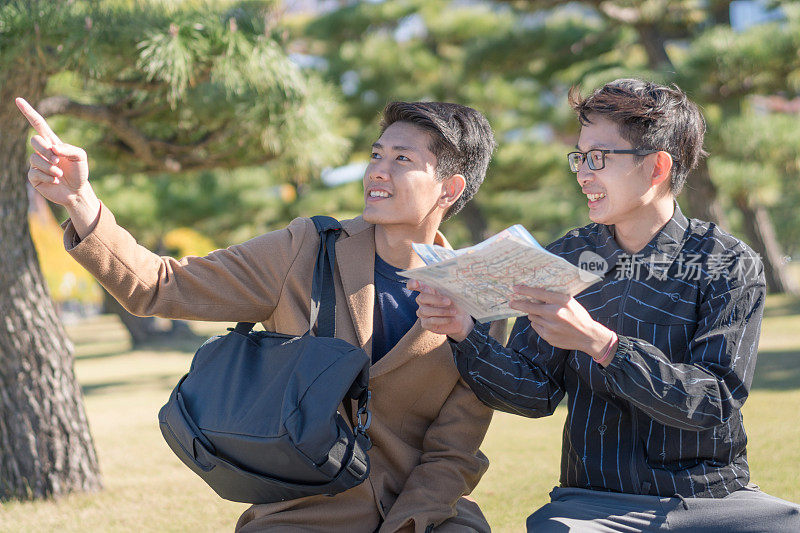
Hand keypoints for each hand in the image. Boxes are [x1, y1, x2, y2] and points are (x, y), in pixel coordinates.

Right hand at [16, 97, 99, 236]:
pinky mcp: (34, 177)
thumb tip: (53, 149)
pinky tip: (55, 180)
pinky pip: (34, 172)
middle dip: (46, 150)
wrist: (78, 191)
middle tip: (57, 160)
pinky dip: (47, 176)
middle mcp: (42, 151)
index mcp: (52, 142)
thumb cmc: (79, 172)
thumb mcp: (80, 157)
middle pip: (35, 141)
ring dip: (49, 167)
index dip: (28, 112)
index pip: (38, 124)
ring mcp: (36, 164)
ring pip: (35, 159)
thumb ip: (69, 149)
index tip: (18, 99)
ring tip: (59, 173)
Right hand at [408, 279, 473, 341]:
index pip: (415, 285)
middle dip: (435, 299)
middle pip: (421, 298)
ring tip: (454, 312)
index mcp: (428, 290)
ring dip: (441, 311)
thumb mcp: (452, 295)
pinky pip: (431, 321)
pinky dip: (442, 319)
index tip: (415, 283)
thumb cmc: (455, 303)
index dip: (412, 283)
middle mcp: (423, 301)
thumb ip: (447, 288)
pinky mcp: (425, 324)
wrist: (461, 320)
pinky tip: (450, 319)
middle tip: (448, 301)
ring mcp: (423, 313)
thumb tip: (448, 282)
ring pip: (425, 310)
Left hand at [509, 285, 613, 360]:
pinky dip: (539, 324)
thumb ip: (553, 298)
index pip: (538, 293)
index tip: (515, 288)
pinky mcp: (548, 336)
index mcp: (561, 301)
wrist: (587, 336)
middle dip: (518, 304)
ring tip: (545, 315)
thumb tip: (534, 294)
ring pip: (532, 317)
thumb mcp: (569, 302)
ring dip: (534, 314)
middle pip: (529, 307)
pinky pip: (536, 326)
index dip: (524, 290)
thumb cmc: (578, 316)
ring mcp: (550, 326)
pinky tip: (550, 325)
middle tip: (512, 302)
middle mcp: (554, 313)